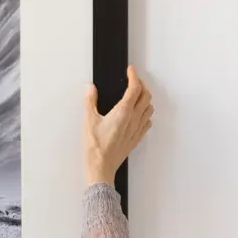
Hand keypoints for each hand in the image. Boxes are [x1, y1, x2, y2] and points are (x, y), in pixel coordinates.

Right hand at [83, 65, 153, 185]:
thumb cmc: (95, 148)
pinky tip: (139, 115)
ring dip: (145, 99)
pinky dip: (146, 114)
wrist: (101, 167)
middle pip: (146, 96)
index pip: (134, 88)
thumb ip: (90, 101)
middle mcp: (133, 119)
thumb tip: (90, 88)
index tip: (130, 70)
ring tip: (138, 95)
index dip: (134, 76)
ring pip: (149, 109)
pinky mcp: (136, 138)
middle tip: (134, 80)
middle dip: (141, 85)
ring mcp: (137, 129)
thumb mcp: (88, 121)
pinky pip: (147, 123)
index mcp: (123, 112)